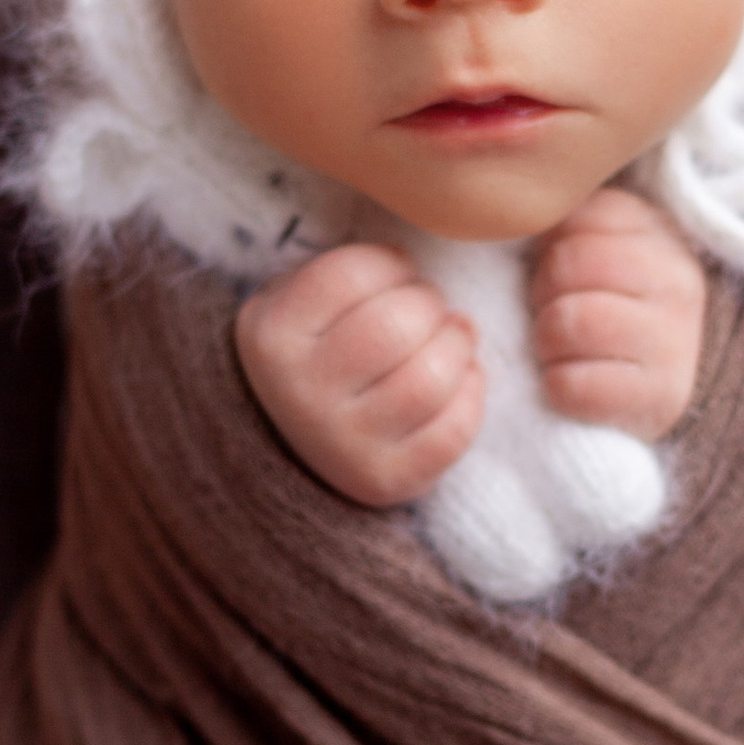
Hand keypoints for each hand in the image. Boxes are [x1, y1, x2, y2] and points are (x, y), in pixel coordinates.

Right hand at [235, 242, 484, 505]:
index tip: (400, 273)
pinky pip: (454, 429)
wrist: (288, 445)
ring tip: (453, 336)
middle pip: (397, 325)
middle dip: (429, 303)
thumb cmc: (313, 351)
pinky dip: (471, 392)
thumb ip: (343, 273)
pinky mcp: (386, 480)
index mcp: (272, 338)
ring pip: (432, 378)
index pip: (351, 275)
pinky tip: (460, 377)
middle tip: (429, 307)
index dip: (392, 265)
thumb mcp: (296, 302)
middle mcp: (301, 395)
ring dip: (457, 344)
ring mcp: (343, 445)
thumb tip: (413, 264)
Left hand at [531, 186, 705, 438]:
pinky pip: (570, 385)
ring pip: (565, 323)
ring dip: (546, 342)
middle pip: (567, 265)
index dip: (550, 246)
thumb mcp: (608, 249)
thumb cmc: (617, 308)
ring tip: (562, 348)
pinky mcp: (659, 397)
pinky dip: (557, 387)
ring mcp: (674, 341)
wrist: (665, 386)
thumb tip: (517, 212)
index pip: (578, 216)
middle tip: (556, 312)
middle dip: (542, 293)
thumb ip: (574, 223)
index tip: (563, 272)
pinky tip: (575, 381)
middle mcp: (676, 282)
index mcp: (661, 233)